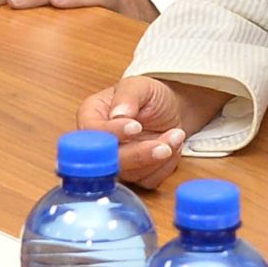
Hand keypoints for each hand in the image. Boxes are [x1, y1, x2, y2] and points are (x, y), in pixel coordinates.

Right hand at [75, 76, 228, 187]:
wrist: (172, 109)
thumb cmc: (150, 95)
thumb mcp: (139, 86)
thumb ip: (127, 97)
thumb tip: (118, 113)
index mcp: (91, 116)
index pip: (91, 132)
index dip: (112, 133)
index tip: (136, 127)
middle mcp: (100, 144)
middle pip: (108, 161)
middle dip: (138, 154)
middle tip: (163, 145)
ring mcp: (118, 161)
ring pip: (131, 173)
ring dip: (157, 159)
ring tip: (176, 135)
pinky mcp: (136, 174)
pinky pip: (148, 180)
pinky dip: (165, 166)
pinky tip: (173, 146)